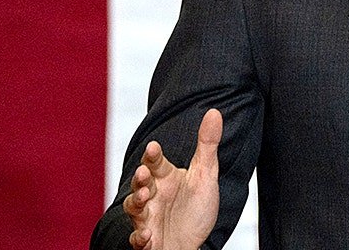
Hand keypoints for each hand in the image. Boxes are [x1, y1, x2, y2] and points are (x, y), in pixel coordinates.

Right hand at [123, 109, 222, 249]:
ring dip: (136, 203)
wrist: (194, 241)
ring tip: (144, 197)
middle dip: (140, 178)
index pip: (156, 162)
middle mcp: (153, 196)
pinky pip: (139, 240)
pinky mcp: (148, 241)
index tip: (154, 147)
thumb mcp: (206, 175)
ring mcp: (148, 218)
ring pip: (134, 209)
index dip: (153, 155)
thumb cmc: (196, 208)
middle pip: (140, 184)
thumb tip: (214, 111)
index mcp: (165, 178)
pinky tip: (147, 234)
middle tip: (143, 173)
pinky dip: (140, 238)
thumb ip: (207, 145)